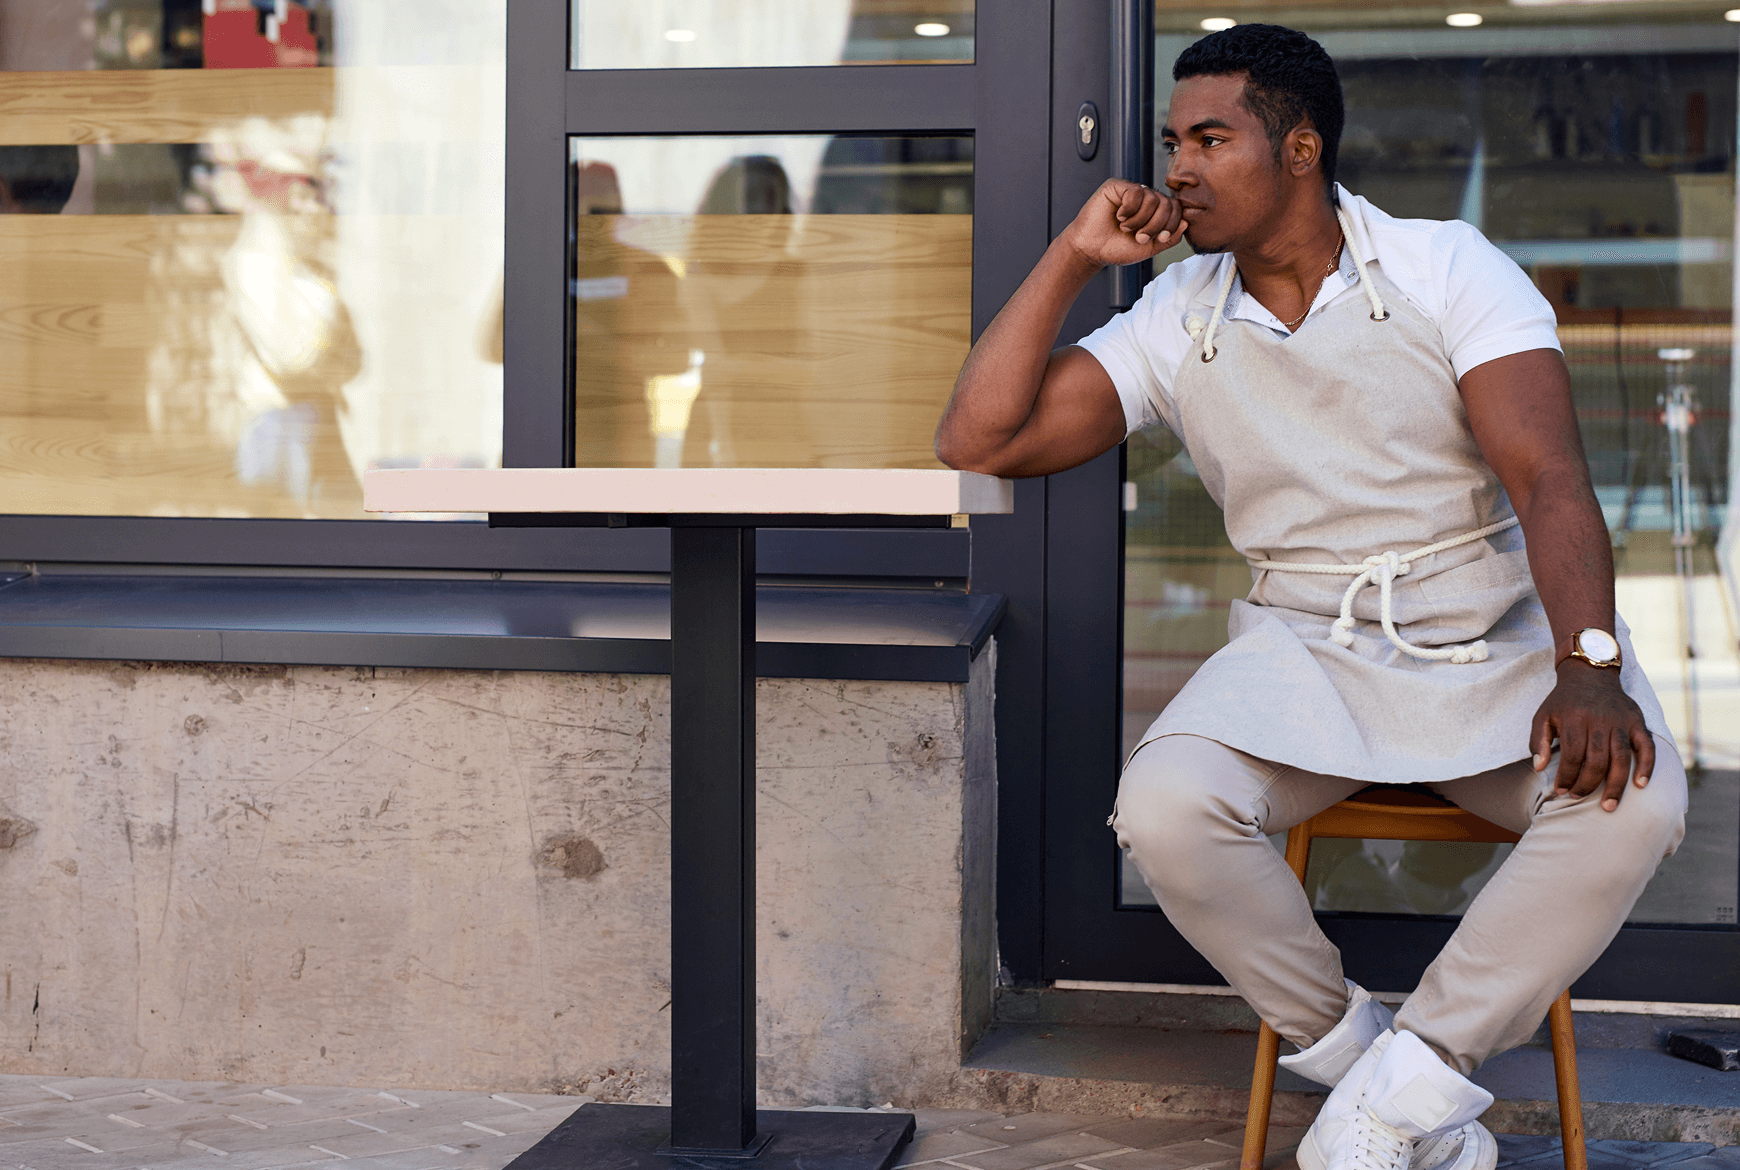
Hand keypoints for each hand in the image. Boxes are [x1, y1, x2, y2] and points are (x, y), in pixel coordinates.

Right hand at [1064, 178, 1187, 268]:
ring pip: (1152, 198)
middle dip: (1155, 225)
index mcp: (1154, 211)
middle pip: (1166, 203)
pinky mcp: (1117, 186)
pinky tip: (1119, 216)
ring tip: (1125, 228)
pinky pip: (1135, 192)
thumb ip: (1169, 238)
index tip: (1159, 239)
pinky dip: (1129, 209)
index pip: (1175, 208)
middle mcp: (1145, 198)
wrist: (1091, 250)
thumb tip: (1185, 222)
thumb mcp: (1150, 248)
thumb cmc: (1116, 248)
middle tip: (1139, 237)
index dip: (1171, 224)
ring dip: (1139, 220)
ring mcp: (1131, 191)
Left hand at [1530, 664, 1654, 810]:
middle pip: (1597, 761)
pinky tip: (1640, 784)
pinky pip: (1647, 746)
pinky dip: (1647, 765)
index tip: (1561, 791)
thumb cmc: (1563, 701)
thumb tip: (1540, 767)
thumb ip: (1539, 741)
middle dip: (1588, 784)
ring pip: (1621, 758)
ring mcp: (1621, 722)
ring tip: (1609, 806)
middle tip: (1579, 798)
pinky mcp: (1637, 721)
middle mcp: (1600, 721)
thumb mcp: (1543, 715)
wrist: (1590, 674)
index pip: (1573, 756)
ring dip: (1616, 785)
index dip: (1567, 777)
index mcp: (1575, 719)